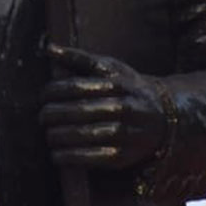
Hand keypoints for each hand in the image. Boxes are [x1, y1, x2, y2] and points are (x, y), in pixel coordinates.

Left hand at [39, 45, 168, 170]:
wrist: (164, 117)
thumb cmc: (129, 88)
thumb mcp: (111, 68)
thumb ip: (79, 59)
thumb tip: (49, 48)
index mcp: (117, 84)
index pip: (77, 87)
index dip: (54, 92)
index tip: (42, 96)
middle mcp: (123, 108)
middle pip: (79, 111)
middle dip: (54, 115)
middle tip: (41, 116)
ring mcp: (125, 133)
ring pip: (85, 135)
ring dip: (59, 136)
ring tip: (47, 134)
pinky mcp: (123, 156)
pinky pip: (92, 158)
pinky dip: (70, 157)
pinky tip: (57, 154)